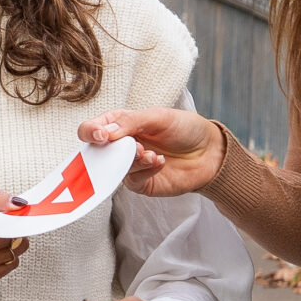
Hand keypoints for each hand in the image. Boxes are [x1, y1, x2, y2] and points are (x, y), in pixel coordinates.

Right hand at [80, 107, 227, 196]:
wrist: (210, 151)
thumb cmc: (185, 128)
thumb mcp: (158, 116)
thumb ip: (130, 122)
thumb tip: (105, 132)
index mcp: (119, 125)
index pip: (91, 129)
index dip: (90, 132)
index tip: (102, 135)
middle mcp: (120, 146)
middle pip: (96, 153)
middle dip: (112, 150)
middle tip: (134, 146)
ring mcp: (129, 166)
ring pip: (114, 168)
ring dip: (133, 160)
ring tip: (151, 154)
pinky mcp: (142, 183)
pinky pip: (132, 181)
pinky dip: (145, 170)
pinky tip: (160, 161)